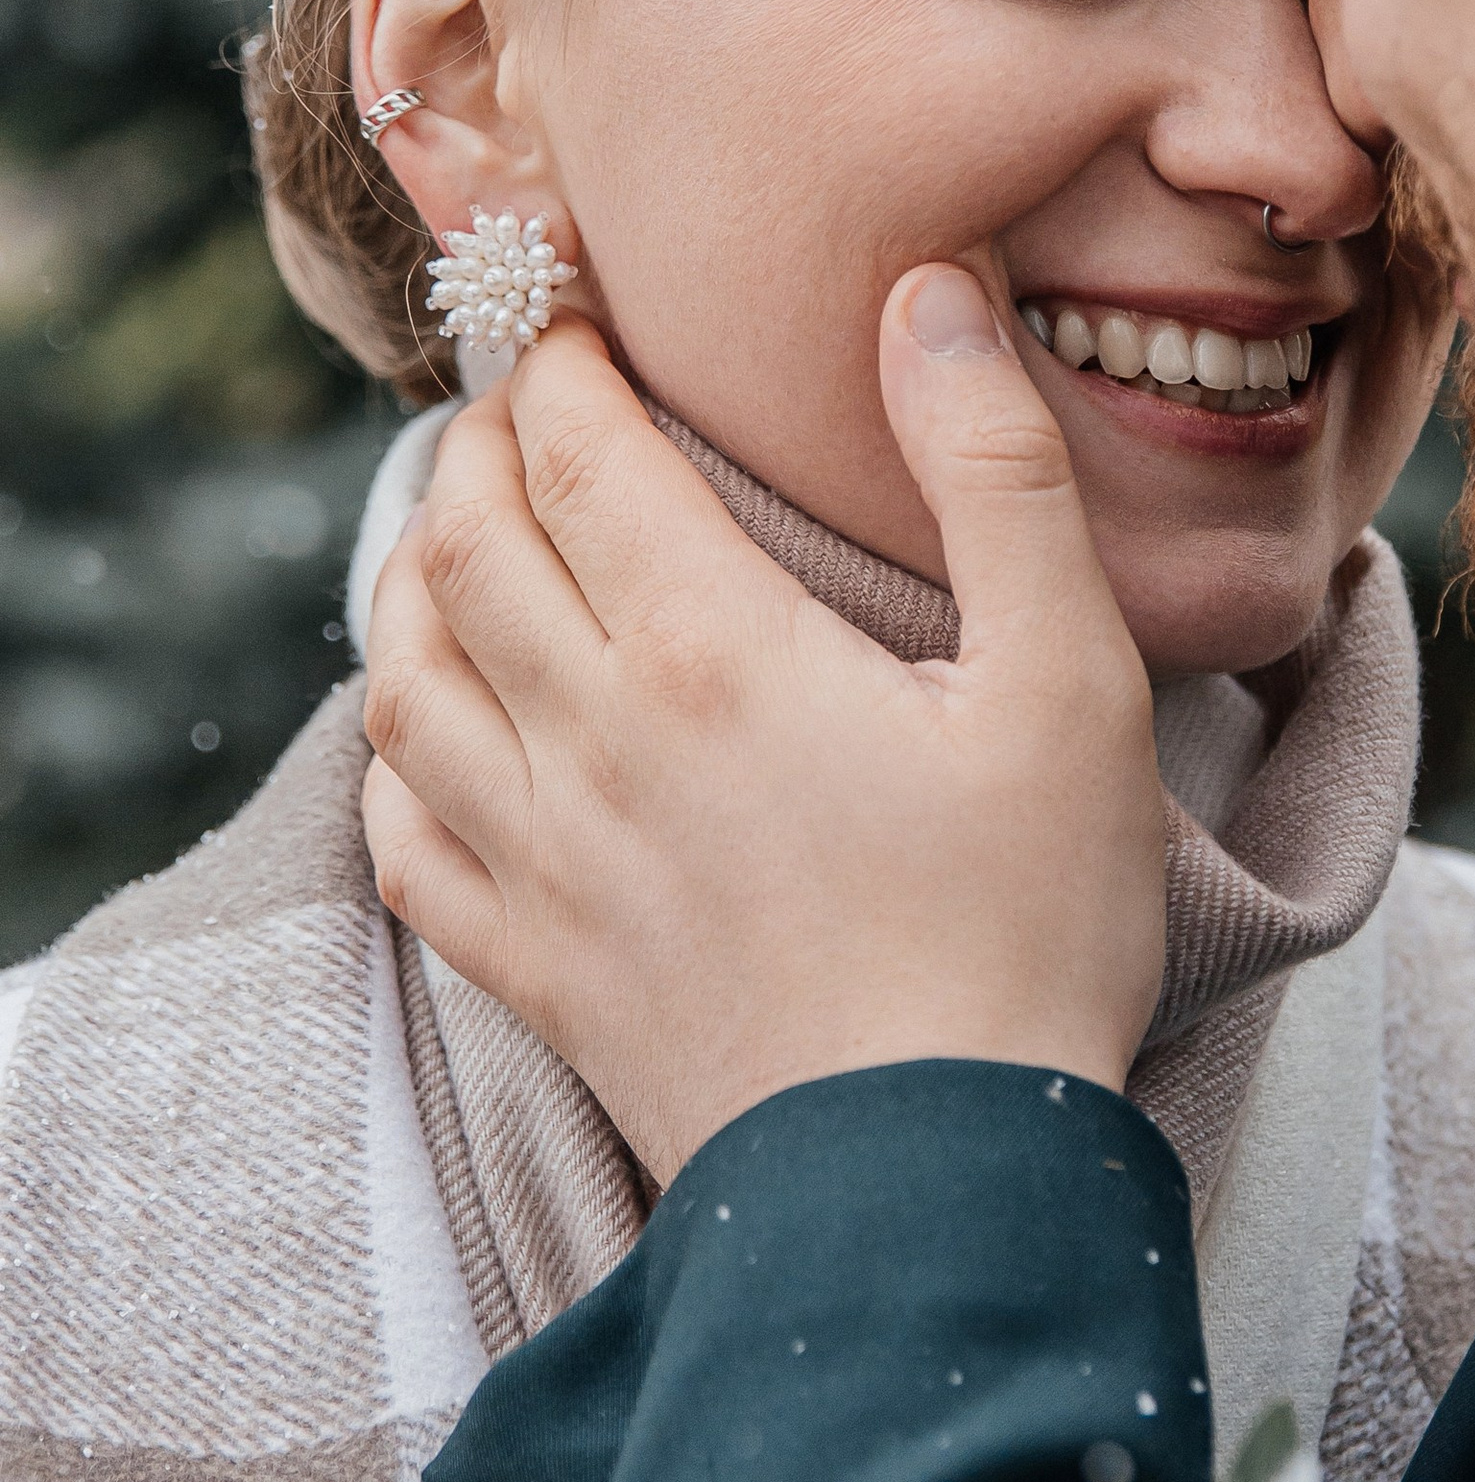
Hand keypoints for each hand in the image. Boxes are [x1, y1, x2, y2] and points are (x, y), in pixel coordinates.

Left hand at [359, 273, 1166, 1183]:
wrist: (935, 1188)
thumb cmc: (1029, 932)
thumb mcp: (1072, 682)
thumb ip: (994, 472)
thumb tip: (921, 293)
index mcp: (714, 649)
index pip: (582, 451)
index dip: (564, 358)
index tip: (579, 311)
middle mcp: (594, 741)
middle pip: (467, 542)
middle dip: (484, 441)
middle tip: (529, 398)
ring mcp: (548, 866)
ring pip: (407, 677)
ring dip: (414, 576)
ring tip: (459, 531)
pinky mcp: (541, 973)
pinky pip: (405, 841)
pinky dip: (395, 758)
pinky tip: (432, 735)